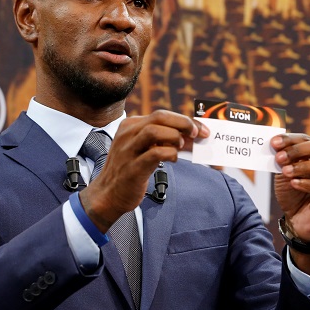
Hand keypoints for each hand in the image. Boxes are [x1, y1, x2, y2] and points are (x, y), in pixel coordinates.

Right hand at [79, 110, 208, 231]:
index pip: (161, 114)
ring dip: (174, 137)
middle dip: (183, 123)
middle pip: (159, 117)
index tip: (200, 129)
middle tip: (197, 134)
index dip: (183, 119)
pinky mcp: (132, 168)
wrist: (109, 195)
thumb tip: (190, 136)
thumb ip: (162, 140)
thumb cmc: (130, 170)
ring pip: (154, 131)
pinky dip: (170, 153)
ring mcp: (128, 151)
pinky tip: (173, 159)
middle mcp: (127, 134)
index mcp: (130, 126)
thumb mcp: (142, 148)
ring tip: (180, 147)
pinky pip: (154, 153)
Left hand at [271, 134, 309, 242]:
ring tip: (286, 172)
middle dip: (299, 150)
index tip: (274, 143)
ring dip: (304, 166)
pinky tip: (295, 184)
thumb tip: (274, 144)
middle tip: (279, 157)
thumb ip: (283, 160)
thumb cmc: (293, 194)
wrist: (298, 221)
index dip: (291, 139)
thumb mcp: (284, 174)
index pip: (308, 139)